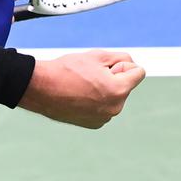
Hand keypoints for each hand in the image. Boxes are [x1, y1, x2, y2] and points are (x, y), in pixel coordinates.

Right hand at [18, 49, 146, 128]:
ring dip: (105, 90)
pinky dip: (96, 101)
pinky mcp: (94, 124)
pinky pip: (103, 108)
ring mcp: (104, 118)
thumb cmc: (69, 69)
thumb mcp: (98, 55)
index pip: (138, 72)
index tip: (105, 67)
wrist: (42, 89)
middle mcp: (115, 108)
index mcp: (119, 90)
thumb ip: (122, 58)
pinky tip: (79, 96)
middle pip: (125, 85)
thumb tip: (131, 67)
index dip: (122, 65)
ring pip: (114, 97)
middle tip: (89, 76)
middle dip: (114, 78)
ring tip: (82, 86)